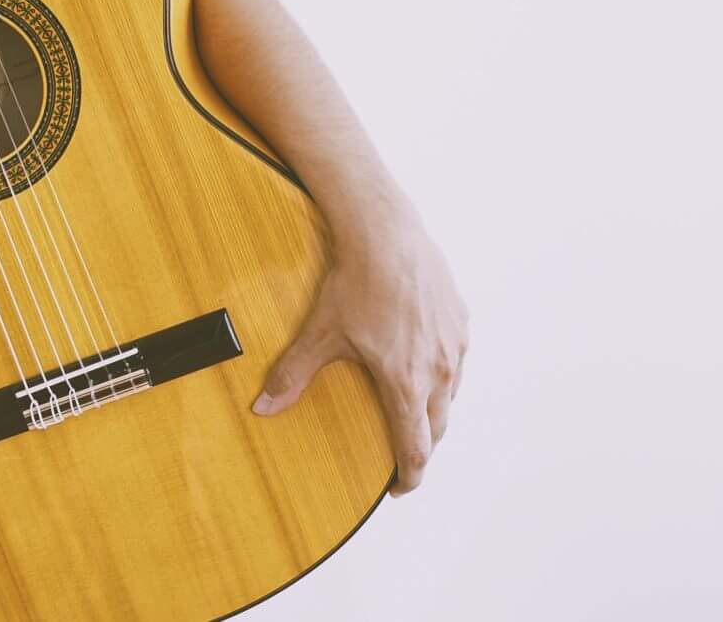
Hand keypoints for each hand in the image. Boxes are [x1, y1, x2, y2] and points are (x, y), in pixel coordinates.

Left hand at [253, 206, 468, 495]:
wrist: (387, 234)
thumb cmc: (357, 283)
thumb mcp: (319, 333)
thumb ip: (292, 375)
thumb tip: (263, 407)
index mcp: (407, 384)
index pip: (416, 448)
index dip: (409, 476)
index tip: (397, 488)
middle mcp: (440, 370)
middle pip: (438, 427)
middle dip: (421, 447)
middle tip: (403, 457)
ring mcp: (455, 345)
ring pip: (451, 394)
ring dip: (434, 411)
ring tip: (413, 415)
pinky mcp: (459, 320)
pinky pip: (456, 361)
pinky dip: (442, 375)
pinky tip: (423, 365)